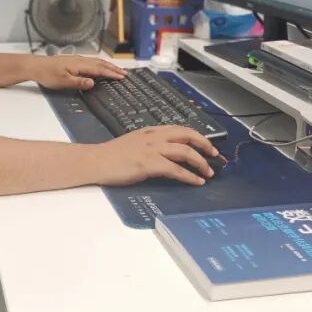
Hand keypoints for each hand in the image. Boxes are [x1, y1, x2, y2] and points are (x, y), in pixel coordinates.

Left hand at [28, 54, 126, 89]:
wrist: (36, 66)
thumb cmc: (48, 75)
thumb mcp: (63, 82)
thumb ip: (78, 82)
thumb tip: (93, 82)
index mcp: (79, 65)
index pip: (99, 69)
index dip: (111, 74)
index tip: (122, 77)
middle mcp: (80, 60)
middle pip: (100, 64)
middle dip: (113, 69)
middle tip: (125, 74)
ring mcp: (77, 59)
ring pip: (97, 61)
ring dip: (108, 66)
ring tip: (117, 70)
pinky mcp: (73, 60)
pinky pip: (91, 61)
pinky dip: (100, 64)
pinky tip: (100, 66)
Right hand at [92, 125, 221, 186]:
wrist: (97, 161)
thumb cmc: (112, 155)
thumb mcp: (135, 142)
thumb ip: (152, 144)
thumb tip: (168, 153)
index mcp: (152, 131)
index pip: (181, 129)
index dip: (198, 137)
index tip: (208, 146)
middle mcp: (155, 137)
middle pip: (188, 136)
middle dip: (205, 145)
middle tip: (215, 156)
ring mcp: (152, 150)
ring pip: (185, 152)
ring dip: (201, 162)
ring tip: (208, 172)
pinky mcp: (149, 164)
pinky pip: (176, 170)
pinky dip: (189, 176)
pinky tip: (196, 182)